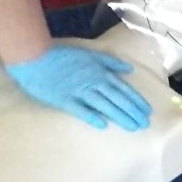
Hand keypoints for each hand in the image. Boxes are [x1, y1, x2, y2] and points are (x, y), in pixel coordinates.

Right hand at [6, 45, 151, 130]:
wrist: (34, 56)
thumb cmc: (61, 55)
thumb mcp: (88, 53)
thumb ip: (109, 61)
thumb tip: (128, 68)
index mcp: (99, 72)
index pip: (122, 88)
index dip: (136, 100)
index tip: (147, 111)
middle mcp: (93, 82)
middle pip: (117, 98)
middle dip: (132, 112)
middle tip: (144, 124)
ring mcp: (78, 91)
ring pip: (104, 105)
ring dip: (119, 116)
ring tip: (132, 127)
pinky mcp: (63, 99)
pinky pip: (80, 110)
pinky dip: (92, 116)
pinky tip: (102, 125)